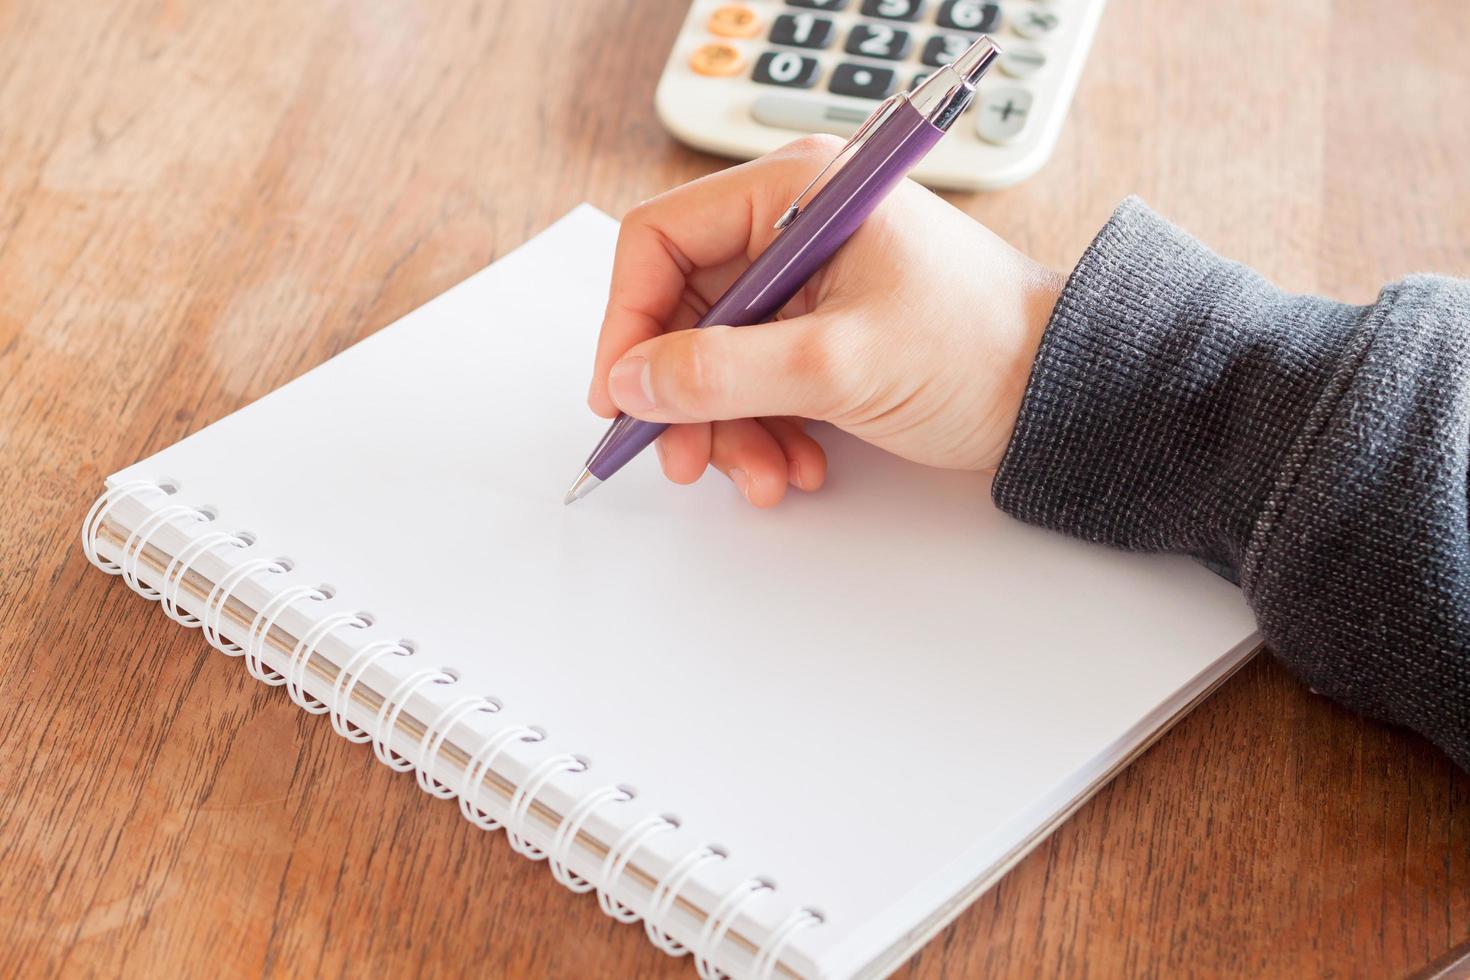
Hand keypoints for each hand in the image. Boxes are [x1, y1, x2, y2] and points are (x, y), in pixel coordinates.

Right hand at [587, 136, 1063, 506]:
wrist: (1066, 394)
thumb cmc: (981, 351)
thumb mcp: (836, 364)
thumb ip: (721, 372)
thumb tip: (631, 382)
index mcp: (797, 193)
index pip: (662, 240)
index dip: (628, 321)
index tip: (622, 395)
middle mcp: (796, 228)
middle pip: (686, 309)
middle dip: (684, 395)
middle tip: (684, 459)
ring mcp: (812, 282)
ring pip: (719, 356)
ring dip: (728, 427)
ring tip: (764, 477)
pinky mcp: (827, 330)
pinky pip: (761, 380)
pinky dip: (766, 431)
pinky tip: (798, 466)